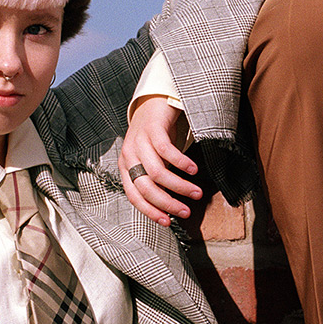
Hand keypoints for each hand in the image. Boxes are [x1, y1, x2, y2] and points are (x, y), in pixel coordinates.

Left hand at [120, 97, 200, 226]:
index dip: (151, 211)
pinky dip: (181, 163)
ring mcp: (139, 141)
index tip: (168, 222)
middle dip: (168, 203)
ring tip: (196, 192)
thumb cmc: (155, 135)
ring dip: (179, 186)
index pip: (134, 196)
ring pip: (158, 172)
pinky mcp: (153, 129)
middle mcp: (129, 155)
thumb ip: (155, 179)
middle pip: (146, 187)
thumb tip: (170, 204)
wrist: (153, 101)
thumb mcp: (150, 159)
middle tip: (186, 210)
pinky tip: (193, 170)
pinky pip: (166, 151)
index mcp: (126, 166)